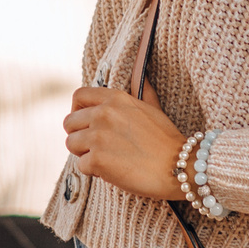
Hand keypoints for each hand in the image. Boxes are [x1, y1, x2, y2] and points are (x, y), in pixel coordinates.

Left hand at [64, 86, 187, 200]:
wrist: (179, 167)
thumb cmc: (167, 141)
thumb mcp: (154, 108)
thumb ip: (143, 92)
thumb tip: (143, 76)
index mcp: (115, 98)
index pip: (78, 96)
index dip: (77, 110)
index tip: (84, 123)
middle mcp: (103, 113)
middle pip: (69, 122)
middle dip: (79, 135)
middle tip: (95, 147)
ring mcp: (98, 136)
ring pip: (71, 144)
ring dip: (84, 154)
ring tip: (105, 158)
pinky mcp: (97, 159)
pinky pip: (81, 165)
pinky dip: (94, 171)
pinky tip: (112, 171)